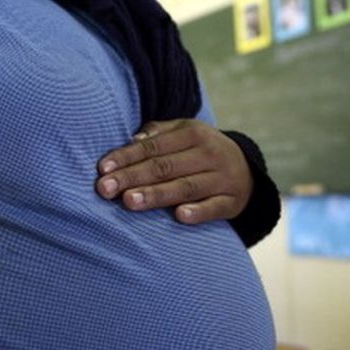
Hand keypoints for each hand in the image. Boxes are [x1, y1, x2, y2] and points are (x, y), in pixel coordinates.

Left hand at [96, 120, 253, 224]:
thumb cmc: (200, 150)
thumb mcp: (184, 133)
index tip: (102, 169)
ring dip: (156, 195)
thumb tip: (132, 139)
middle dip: (132, 177)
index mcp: (192, 134)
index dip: (126, 157)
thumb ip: (157, 134)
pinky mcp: (232, 202)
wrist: (247, 169)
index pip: (153, 146)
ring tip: (129, 202)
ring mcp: (221, 178)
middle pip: (164, 167)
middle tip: (105, 189)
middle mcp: (208, 154)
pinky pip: (214, 207)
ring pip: (185, 187)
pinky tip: (180, 216)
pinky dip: (198, 212)